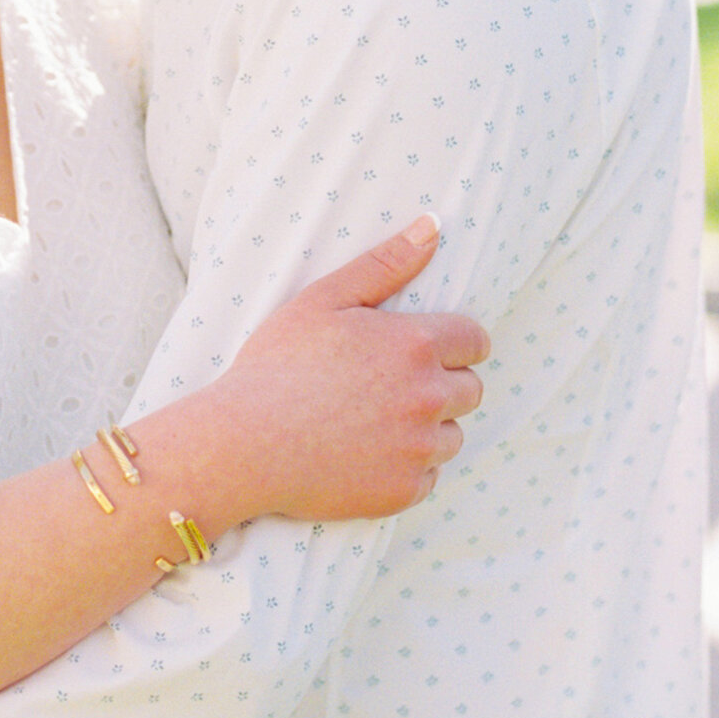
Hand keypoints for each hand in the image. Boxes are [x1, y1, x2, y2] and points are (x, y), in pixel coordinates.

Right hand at [211, 218, 487, 524]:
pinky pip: (428, 476)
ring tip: (373, 421)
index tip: (426, 350)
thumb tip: (432, 226)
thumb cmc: (277, 365)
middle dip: (442, 383)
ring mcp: (419, 449)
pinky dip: (406, 467)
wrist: (243, 444)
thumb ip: (385, 264)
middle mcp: (428, 397)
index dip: (455, 343)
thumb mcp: (324, 300)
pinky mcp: (404, 491)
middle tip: (390, 386)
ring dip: (427, 428)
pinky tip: (364, 454)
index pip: (475, 341)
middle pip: (471, 390)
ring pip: (451, 436)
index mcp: (415, 345)